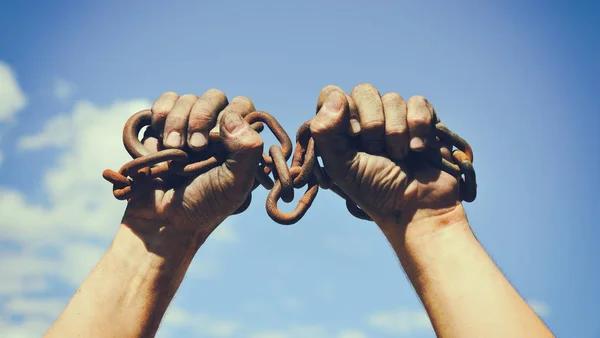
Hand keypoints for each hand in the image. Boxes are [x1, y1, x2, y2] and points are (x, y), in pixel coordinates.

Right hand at [122, 90, 262, 244]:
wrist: (162, 219)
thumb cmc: (205, 205)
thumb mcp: (236, 184)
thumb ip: (246, 150)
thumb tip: (232, 116)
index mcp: (239, 141)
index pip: (242, 106)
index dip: (230, 117)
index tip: (218, 143)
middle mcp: (216, 129)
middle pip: (214, 97)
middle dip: (201, 118)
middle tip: (194, 148)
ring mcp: (188, 125)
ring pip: (189, 99)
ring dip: (178, 122)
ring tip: (174, 150)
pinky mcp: (163, 125)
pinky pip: (166, 100)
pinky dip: (162, 113)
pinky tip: (161, 139)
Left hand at [310, 84, 463, 228]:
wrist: (416, 207)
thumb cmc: (375, 191)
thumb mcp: (340, 167)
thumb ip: (326, 133)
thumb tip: (335, 97)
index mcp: (341, 128)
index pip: (333, 94)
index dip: (343, 110)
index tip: (353, 136)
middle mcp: (367, 117)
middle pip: (363, 90)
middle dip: (371, 124)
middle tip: (377, 151)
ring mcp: (395, 116)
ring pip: (392, 98)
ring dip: (395, 132)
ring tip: (399, 157)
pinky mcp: (423, 118)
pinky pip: (418, 103)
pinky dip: (418, 127)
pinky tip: (417, 149)